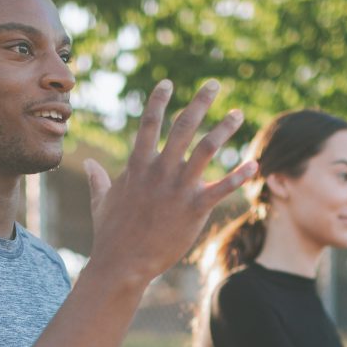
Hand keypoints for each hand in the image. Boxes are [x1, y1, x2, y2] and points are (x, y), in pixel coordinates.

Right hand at [82, 79, 256, 289]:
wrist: (122, 264)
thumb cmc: (110, 235)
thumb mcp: (100, 202)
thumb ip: (99, 179)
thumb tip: (91, 164)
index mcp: (138, 166)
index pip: (149, 123)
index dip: (158, 100)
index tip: (168, 82)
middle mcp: (160, 171)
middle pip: (183, 126)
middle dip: (200, 102)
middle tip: (214, 84)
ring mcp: (178, 188)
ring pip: (206, 148)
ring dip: (224, 128)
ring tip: (238, 114)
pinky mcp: (194, 209)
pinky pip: (222, 188)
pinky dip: (239, 176)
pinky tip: (254, 165)